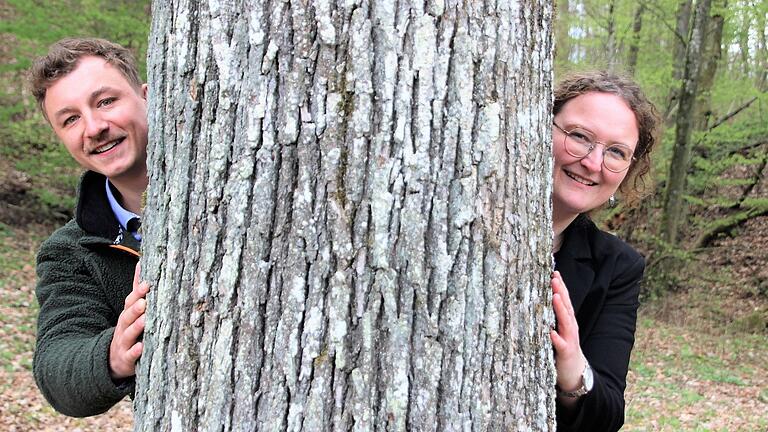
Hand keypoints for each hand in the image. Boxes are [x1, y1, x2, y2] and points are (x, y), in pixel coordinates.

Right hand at [109, 263, 147, 379]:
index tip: (148, 283)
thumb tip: (141, 263)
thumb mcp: (130, 311)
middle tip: (144, 301)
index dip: (138, 292)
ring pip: (129, 334)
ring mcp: (123, 343)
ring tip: (145, 319)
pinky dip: (135, 352)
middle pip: (127, 316)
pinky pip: (130, 356)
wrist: (112, 360)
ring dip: (137, 327)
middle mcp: (123, 327)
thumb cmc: (128, 331)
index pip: (130, 301)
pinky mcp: (126, 359)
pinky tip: (141, 347)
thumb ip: (136, 290)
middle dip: (135, 308)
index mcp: (127, 315)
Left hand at [550, 271, 585, 393]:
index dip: (560, 287)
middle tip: (554, 278)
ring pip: (566, 322)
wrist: (574, 373)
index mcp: (567, 321)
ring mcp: (569, 340)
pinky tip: (550, 332)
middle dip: (561, 292)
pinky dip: (556, 338)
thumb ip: (552, 316)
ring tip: (555, 297)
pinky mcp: (565, 353)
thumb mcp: (558, 330)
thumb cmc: (562, 348)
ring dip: (561, 309)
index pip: (564, 301)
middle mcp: (570, 328)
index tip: (554, 273)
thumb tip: (540, 299)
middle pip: (566, 307)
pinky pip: (560, 345)